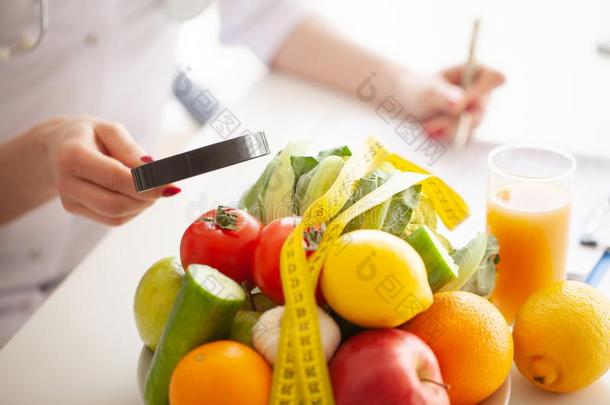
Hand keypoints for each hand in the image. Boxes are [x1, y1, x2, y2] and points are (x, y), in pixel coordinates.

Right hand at [38, 116, 179, 225]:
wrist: (57, 147)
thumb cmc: (88, 136)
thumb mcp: (110, 130)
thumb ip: (131, 150)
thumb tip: (153, 170)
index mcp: (72, 156)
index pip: (115, 178)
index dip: (147, 184)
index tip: (172, 184)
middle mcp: (67, 183)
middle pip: (116, 204)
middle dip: (148, 198)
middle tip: (167, 186)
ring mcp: (70, 201)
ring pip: (117, 216)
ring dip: (143, 205)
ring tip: (150, 186)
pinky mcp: (77, 211)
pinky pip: (113, 219)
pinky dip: (133, 209)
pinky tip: (137, 194)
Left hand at [397, 65, 504, 138]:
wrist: (406, 104)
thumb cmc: (417, 89)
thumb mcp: (427, 91)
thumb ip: (443, 95)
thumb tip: (458, 104)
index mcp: (476, 71)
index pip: (495, 78)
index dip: (480, 92)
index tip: (457, 105)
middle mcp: (480, 91)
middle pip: (481, 110)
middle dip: (456, 120)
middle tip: (432, 126)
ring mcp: (475, 110)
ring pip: (472, 126)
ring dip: (448, 130)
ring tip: (427, 128)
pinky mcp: (468, 126)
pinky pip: (464, 137)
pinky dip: (446, 137)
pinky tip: (431, 133)